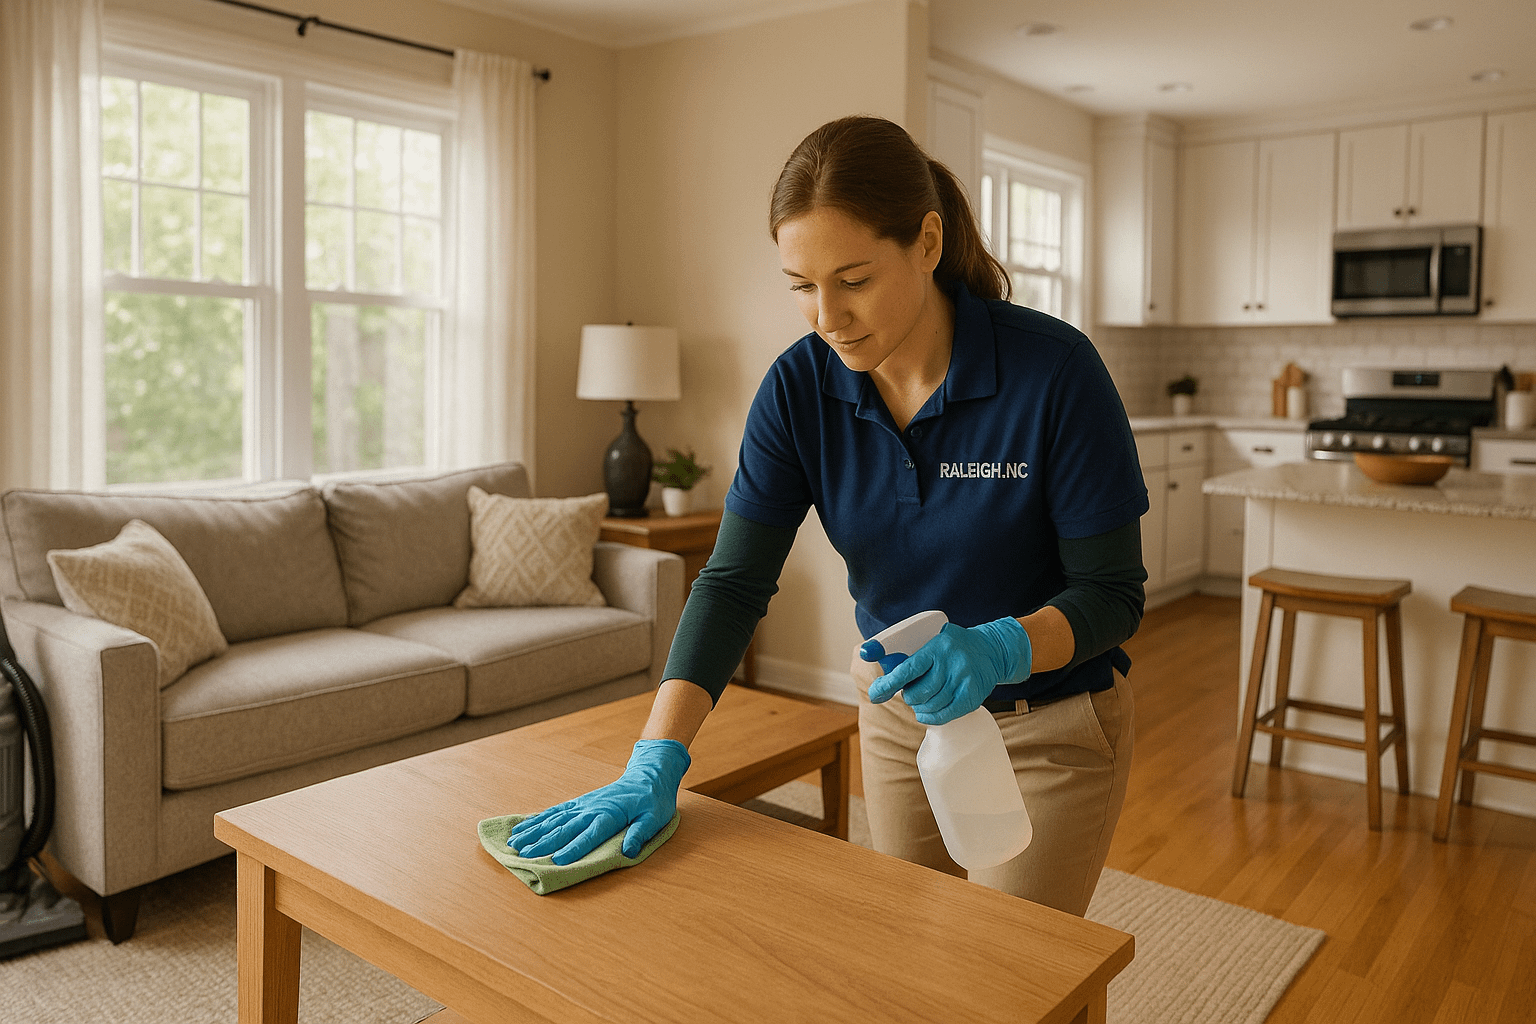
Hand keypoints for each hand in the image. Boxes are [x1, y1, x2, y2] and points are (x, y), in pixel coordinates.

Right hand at [508, 739, 690, 863]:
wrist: (648, 776)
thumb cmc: (653, 801)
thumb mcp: (655, 818)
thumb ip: (640, 834)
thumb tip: (629, 851)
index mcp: (610, 815)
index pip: (590, 835)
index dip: (574, 849)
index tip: (558, 861)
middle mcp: (592, 809)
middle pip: (565, 828)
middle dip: (543, 842)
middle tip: (524, 855)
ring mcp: (583, 804)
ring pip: (554, 819)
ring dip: (534, 831)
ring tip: (514, 843)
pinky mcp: (579, 802)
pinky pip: (555, 811)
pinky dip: (537, 819)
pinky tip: (523, 827)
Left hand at [863, 618, 1031, 725]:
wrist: (993, 649)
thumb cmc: (955, 646)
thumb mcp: (934, 640)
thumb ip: (912, 655)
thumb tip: (880, 667)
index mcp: (936, 648)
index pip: (908, 669)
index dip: (889, 684)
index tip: (876, 693)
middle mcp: (950, 663)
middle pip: (919, 693)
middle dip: (909, 697)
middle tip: (909, 693)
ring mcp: (963, 680)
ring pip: (931, 705)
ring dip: (919, 708)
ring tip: (920, 702)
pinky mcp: (972, 695)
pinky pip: (945, 714)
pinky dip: (931, 717)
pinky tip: (926, 714)